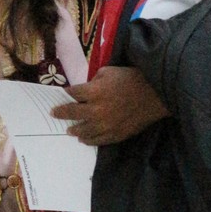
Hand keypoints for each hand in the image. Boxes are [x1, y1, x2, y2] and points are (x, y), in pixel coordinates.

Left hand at [50, 65, 168, 144]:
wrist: (156, 95)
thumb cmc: (133, 78)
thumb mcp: (110, 71)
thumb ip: (95, 80)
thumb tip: (87, 87)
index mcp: (94, 91)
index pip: (73, 94)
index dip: (67, 93)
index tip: (63, 94)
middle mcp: (96, 110)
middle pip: (72, 113)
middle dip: (61, 113)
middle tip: (54, 114)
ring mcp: (105, 124)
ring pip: (84, 131)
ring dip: (74, 130)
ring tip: (69, 131)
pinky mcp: (116, 134)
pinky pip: (98, 140)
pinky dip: (89, 140)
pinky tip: (84, 140)